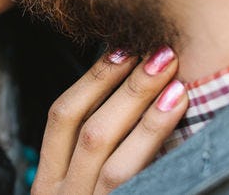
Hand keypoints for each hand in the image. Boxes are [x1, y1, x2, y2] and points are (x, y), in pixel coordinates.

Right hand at [31, 47, 187, 193]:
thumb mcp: (90, 189)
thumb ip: (102, 156)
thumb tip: (136, 96)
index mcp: (51, 182)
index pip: (61, 117)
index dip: (92, 80)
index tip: (124, 49)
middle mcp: (61, 193)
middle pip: (84, 126)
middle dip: (120, 82)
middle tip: (156, 51)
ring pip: (100, 142)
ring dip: (137, 99)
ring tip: (169, 71)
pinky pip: (130, 173)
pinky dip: (153, 133)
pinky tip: (176, 107)